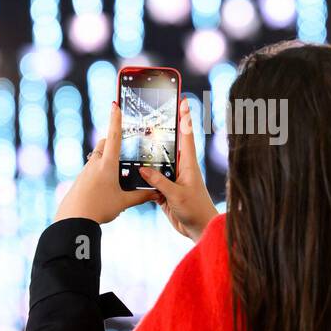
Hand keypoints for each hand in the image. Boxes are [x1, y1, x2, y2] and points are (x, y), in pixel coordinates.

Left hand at [55, 102, 157, 224]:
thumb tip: (156, 193)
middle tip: (124, 144)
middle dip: (113, 141)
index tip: (115, 104)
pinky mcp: (80, 180)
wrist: (72, 220)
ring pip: (97, 157)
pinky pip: (91, 169)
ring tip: (118, 170)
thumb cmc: (98, 209)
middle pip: (104, 144)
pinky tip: (105, 185)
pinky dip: (100, 171)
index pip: (114, 137)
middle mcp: (95, 164)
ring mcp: (85, 171)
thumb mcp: (123, 203)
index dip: (115, 119)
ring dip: (107, 158)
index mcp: (107, 164)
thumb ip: (140, 197)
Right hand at [139, 99, 218, 242]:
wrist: (199, 229)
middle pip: (170, 143)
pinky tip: (132, 168)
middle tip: (154, 111)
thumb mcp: (175, 194)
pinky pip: (152, 178)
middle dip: (164, 128)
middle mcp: (181, 168)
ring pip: (158, 161)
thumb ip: (158, 181)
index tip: (182, 100)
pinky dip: (143, 174)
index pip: (186, 135)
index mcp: (188, 164)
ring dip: (149, 152)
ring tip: (137, 136)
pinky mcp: (165, 189)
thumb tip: (142, 168)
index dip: (184, 117)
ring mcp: (172, 178)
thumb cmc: (195, 210)